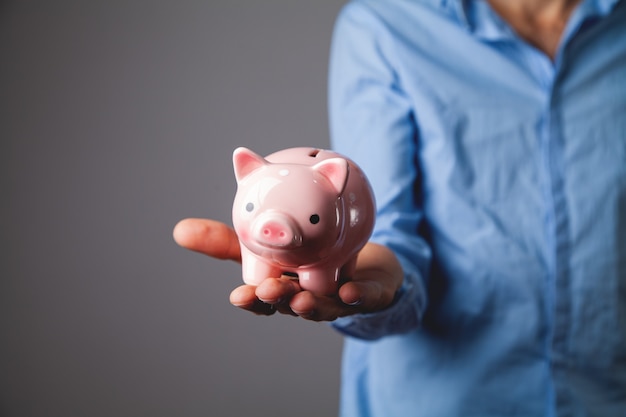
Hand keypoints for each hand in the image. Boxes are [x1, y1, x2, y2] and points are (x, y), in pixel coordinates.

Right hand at [173, 218, 403, 320]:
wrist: (363, 262)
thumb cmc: (306, 259)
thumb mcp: (265, 244)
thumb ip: (226, 240)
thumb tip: (179, 230)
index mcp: (281, 289)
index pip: (261, 299)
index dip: (250, 301)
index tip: (237, 297)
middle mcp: (305, 298)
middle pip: (288, 304)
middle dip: (278, 300)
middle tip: (269, 290)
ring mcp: (338, 301)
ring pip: (323, 306)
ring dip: (311, 304)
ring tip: (301, 297)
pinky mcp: (369, 296)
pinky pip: (366, 298)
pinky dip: (359, 297)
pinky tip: (351, 292)